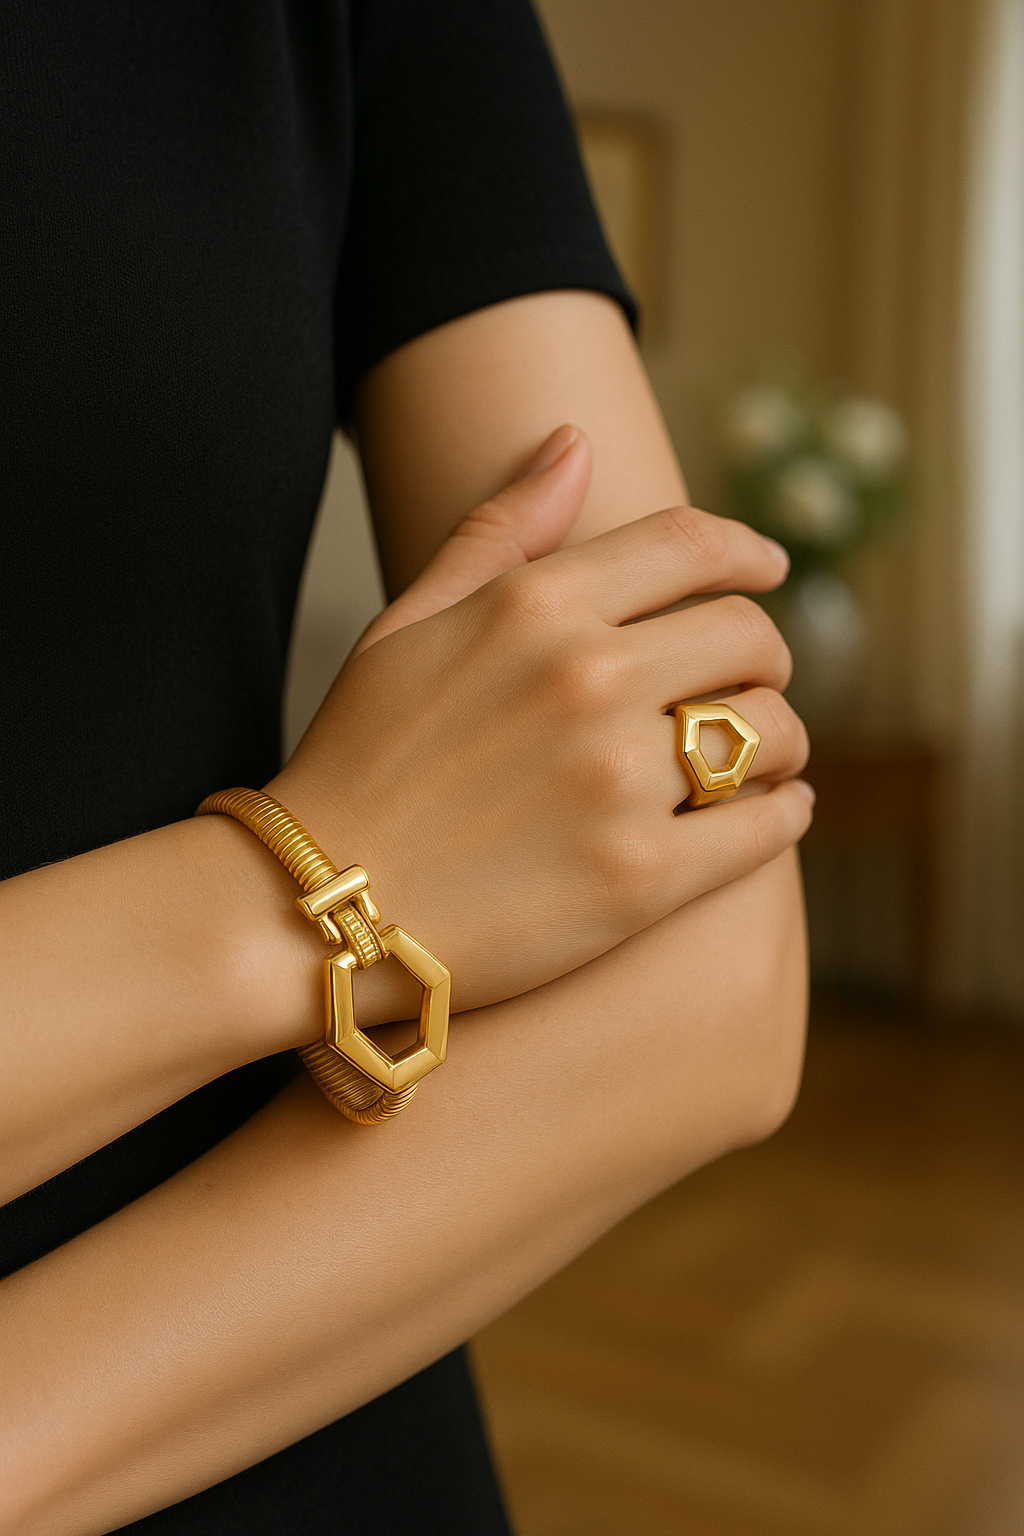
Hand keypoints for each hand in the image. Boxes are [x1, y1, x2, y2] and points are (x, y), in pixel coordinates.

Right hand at [272, 427, 810, 1011]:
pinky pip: (767, 828)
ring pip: (770, 732)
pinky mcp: (640, 880)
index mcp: (536, 608)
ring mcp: (617, 782)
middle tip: (751, 684)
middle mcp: (586, 679)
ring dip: (779, 740)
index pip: (691, 546)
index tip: (768, 570)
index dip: (747, 553)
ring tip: (760, 759)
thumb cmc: (362, 760)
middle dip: (762, 657)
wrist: (317, 906)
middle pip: (748, 637)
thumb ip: (500, 530)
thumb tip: (575, 442)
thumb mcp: (408, 625)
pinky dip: (786, 814)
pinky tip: (775, 812)